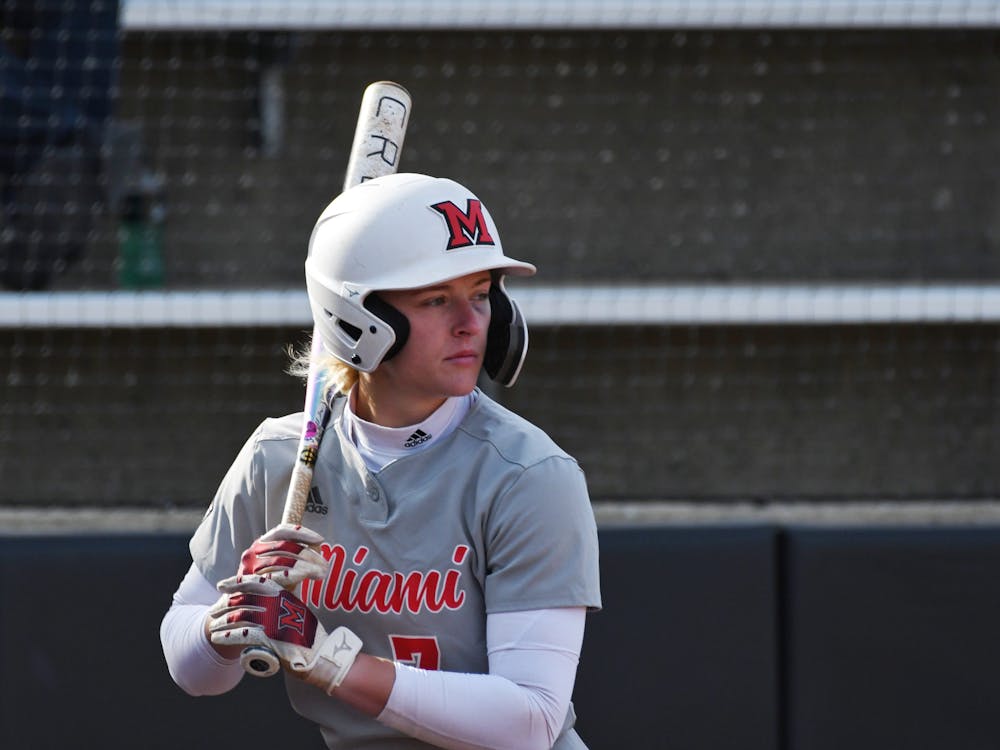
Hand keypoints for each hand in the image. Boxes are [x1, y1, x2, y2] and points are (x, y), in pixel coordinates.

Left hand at [208, 575, 361, 691]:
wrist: (321, 655)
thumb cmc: (309, 637)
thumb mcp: (298, 614)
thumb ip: (282, 607)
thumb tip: (266, 604)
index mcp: (285, 595)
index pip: (256, 582)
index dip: (237, 582)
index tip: (222, 585)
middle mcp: (278, 604)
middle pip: (244, 599)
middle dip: (225, 606)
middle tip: (214, 612)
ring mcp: (274, 620)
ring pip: (240, 617)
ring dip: (223, 622)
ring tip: (213, 630)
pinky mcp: (270, 638)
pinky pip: (243, 634)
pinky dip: (227, 636)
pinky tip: (218, 638)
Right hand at [238, 523, 328, 586]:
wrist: (249, 611)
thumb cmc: (271, 586)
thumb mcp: (284, 567)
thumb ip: (297, 554)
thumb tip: (318, 545)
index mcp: (261, 544)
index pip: (282, 531)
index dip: (302, 533)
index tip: (320, 539)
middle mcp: (253, 553)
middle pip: (285, 546)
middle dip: (309, 554)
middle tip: (325, 565)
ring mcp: (250, 568)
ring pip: (283, 560)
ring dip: (306, 565)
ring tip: (321, 572)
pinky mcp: (251, 585)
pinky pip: (276, 576)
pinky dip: (295, 574)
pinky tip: (307, 575)